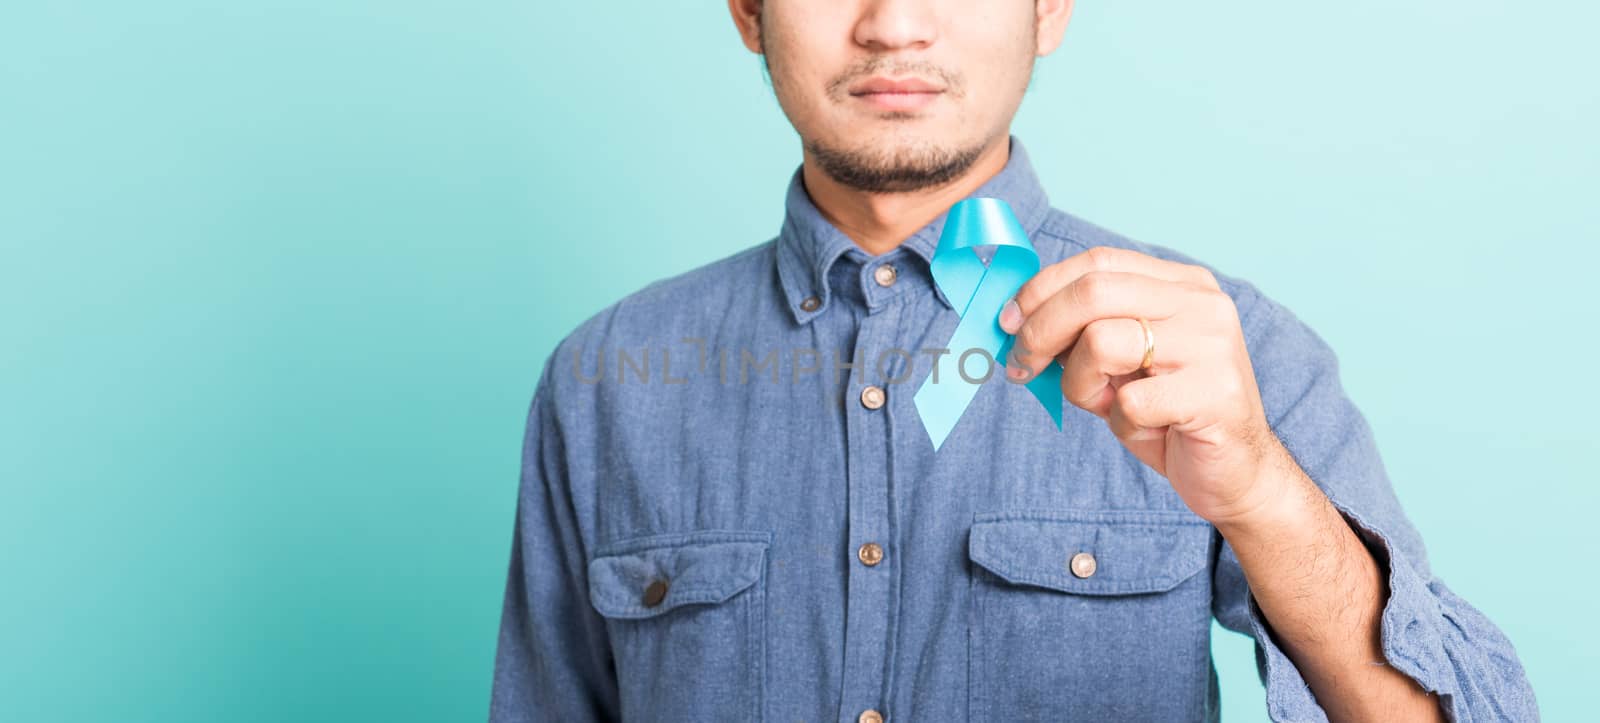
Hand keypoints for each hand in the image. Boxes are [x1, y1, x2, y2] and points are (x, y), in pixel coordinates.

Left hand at [999, 246, 1292, 525]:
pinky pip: (1130, 401)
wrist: (1235, 474)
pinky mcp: (1215, 393)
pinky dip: (1119, 421)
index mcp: (1182, 285)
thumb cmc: (1167, 414)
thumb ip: (1085, 330)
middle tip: (1022, 366)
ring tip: (1102, 402)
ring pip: (1102, 341)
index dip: (1042, 290)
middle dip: (1040, 330)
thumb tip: (1016, 316)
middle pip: (1093, 291)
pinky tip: (1143, 428)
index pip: (1098, 263)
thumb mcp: (1122, 361)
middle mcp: (1202, 304)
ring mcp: (1213, 345)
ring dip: (1079, 382)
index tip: (1008, 322)